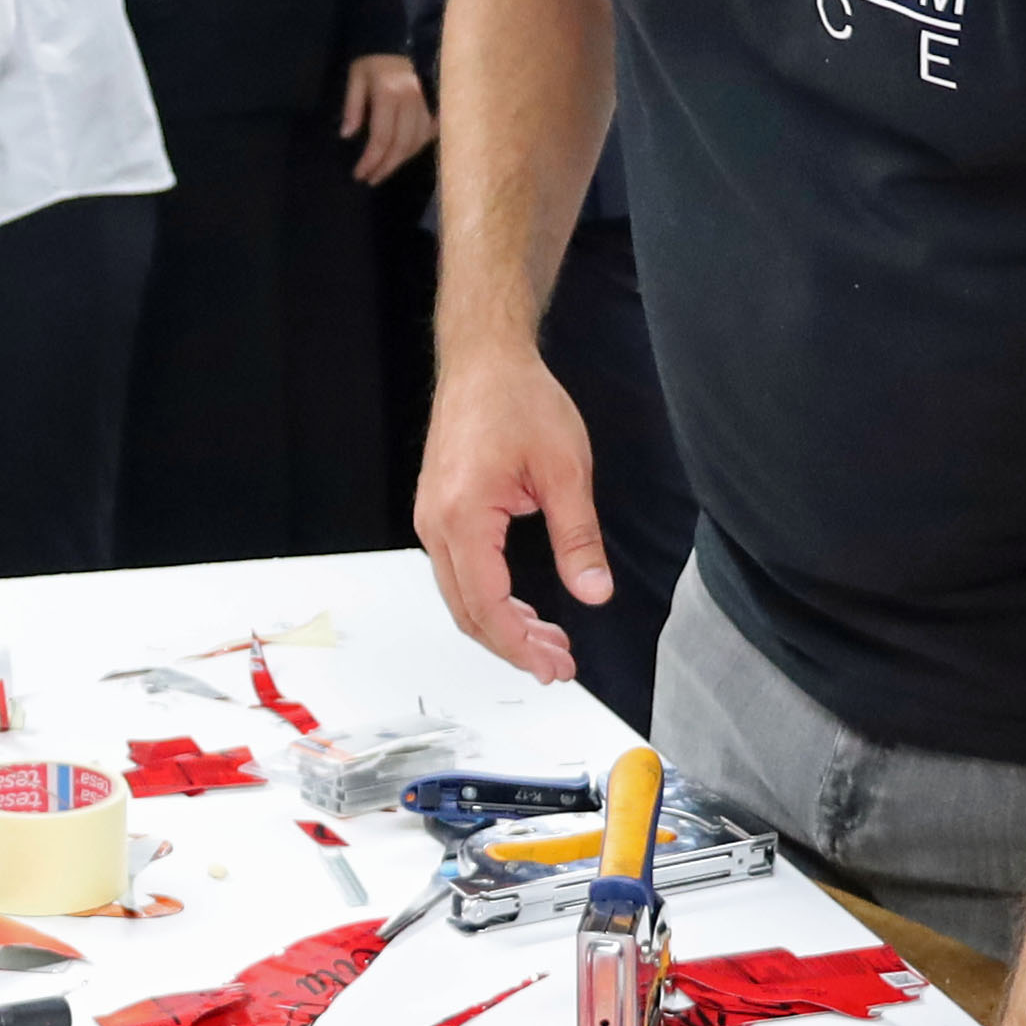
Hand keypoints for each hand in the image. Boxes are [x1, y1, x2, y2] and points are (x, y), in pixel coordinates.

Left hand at [337, 52, 433, 185]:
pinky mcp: (438, 104)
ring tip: (385, 170)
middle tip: (372, 179)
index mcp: (389, 94)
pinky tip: (406, 155)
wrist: (403, 39)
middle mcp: (412, 101)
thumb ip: (352, 106)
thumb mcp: (357, 76)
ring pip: (418, 143)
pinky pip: (431, 133)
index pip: (381, 138)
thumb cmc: (376, 60)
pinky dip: (419, 147)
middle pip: (401, 145)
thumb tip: (347, 136)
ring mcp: (428, 103)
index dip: (371, 160)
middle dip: (385, 166)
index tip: (360, 174)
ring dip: (401, 161)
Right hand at [413, 342, 602, 682]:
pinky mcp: (439, 513)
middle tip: (559, 665)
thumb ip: (579, 538)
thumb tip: (593, 592)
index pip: (487, 604)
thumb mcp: (566, 470)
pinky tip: (522, 610)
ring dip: (502, 626)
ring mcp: (432, 519)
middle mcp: (436, 523)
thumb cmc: (518, 399)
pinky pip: (458, 574)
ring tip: (549, 643)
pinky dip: (489, 600)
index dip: (521, 645)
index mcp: (464, 515)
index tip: (553, 666)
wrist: (484, 359)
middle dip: (513, 647)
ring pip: (460, 597)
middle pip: (467, 611)